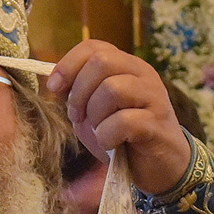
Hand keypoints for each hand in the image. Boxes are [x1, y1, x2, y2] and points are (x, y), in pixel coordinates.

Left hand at [45, 40, 193, 196]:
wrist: (160, 166)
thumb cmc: (124, 136)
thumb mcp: (94, 111)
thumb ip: (77, 94)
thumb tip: (55, 84)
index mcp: (127, 66)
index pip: (94, 47)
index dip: (68, 65)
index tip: (54, 88)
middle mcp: (143, 75)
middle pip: (102, 62)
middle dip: (79, 92)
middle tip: (77, 116)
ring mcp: (153, 97)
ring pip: (113, 88)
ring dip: (95, 115)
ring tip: (98, 131)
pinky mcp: (156, 123)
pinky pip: (123, 121)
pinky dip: (107, 136)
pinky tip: (111, 143)